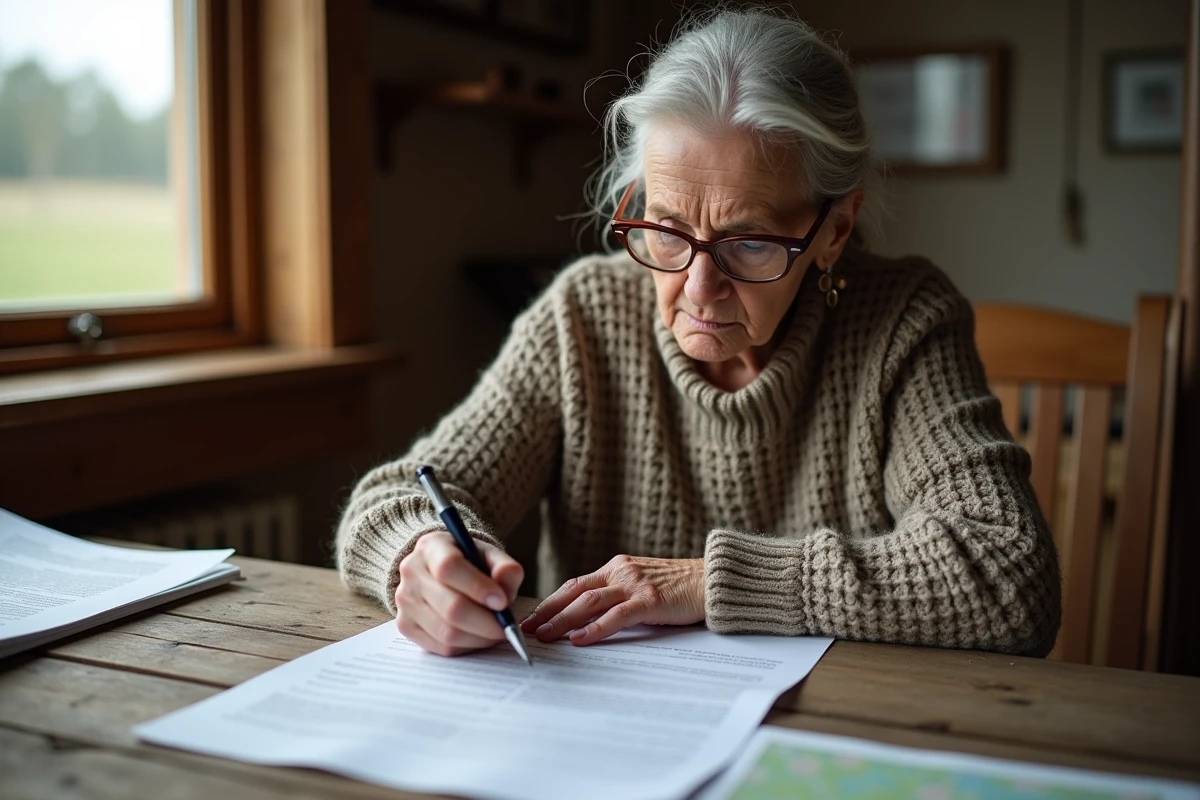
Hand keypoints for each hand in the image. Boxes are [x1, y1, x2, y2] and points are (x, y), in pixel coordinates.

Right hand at [394, 531, 523, 656]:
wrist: (438, 571)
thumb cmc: (469, 563)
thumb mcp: (489, 556)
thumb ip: (505, 568)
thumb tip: (503, 595)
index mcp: (431, 547)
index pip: (449, 567)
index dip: (478, 587)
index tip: (502, 602)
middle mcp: (412, 572)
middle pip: (450, 607)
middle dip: (485, 622)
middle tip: (506, 627)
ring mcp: (405, 601)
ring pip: (446, 632)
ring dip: (478, 638)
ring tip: (495, 632)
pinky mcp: (405, 626)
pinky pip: (441, 647)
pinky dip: (466, 647)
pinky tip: (477, 637)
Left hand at [520, 555, 704, 645]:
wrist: (714, 581)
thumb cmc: (680, 588)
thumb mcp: (642, 585)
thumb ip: (618, 596)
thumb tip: (588, 619)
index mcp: (616, 567)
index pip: (575, 585)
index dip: (551, 602)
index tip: (532, 617)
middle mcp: (621, 572)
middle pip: (574, 591)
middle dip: (547, 611)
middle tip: (526, 629)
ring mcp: (635, 584)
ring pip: (588, 602)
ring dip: (562, 620)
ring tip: (544, 635)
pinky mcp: (650, 600)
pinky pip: (616, 616)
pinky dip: (594, 628)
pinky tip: (579, 639)